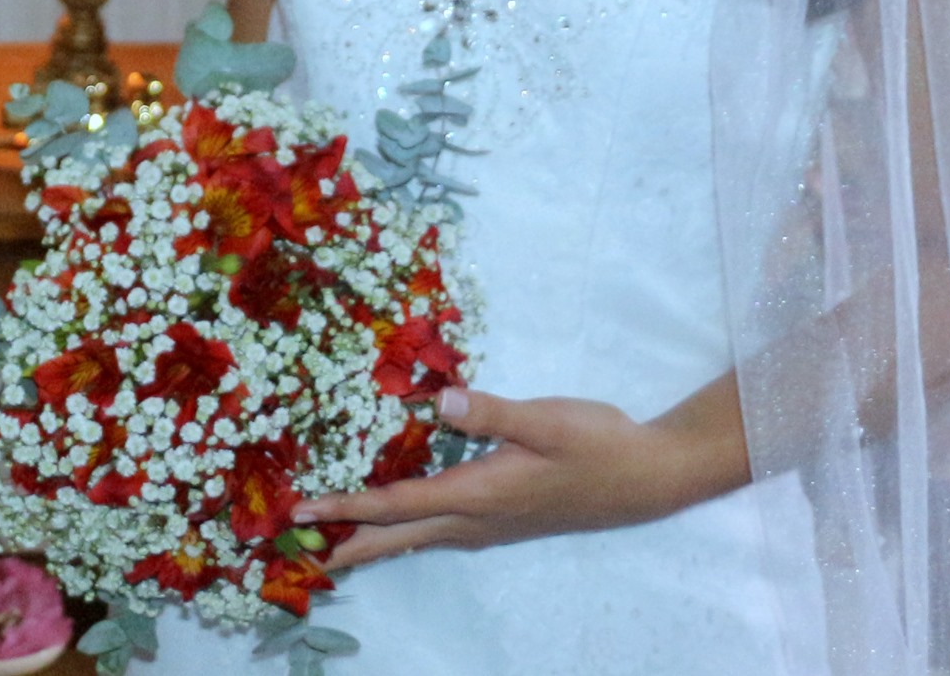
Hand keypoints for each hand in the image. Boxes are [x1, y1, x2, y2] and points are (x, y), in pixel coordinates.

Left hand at [295, 382, 744, 569]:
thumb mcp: (546, 419)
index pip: (400, 504)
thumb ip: (493, 412)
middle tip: (304, 550)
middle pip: (402, 535)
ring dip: (380, 538)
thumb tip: (441, 399)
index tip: (306, 511)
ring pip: (422, 537)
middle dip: (352, 540)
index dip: (350, 506)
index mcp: (479, 494)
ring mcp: (493, 524)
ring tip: (343, 543)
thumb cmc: (596, 443)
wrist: (646, 476)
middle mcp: (479, 518)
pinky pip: (443, 530)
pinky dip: (412, 528)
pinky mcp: (506, 518)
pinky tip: (409, 521)